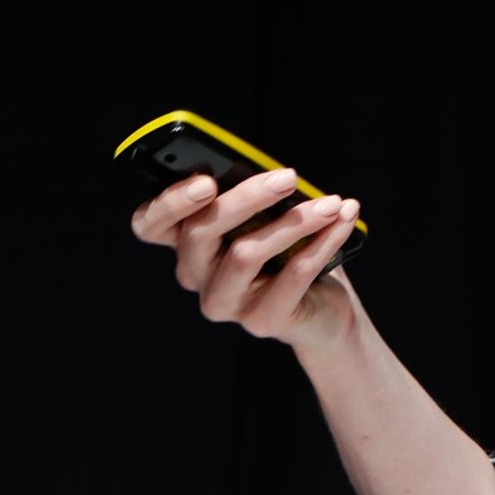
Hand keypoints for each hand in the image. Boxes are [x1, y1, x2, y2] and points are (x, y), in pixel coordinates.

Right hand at [131, 167, 362, 349]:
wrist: (323, 308)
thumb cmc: (289, 250)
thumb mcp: (269, 217)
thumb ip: (257, 197)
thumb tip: (275, 173)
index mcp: (187, 242)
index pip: (150, 224)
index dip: (169, 202)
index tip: (206, 181)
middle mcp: (196, 275)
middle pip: (200, 233)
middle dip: (247, 199)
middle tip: (289, 177)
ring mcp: (225, 302)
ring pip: (246, 254)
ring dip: (295, 222)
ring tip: (332, 203)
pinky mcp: (261, 320)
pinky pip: (292, 276)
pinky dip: (323, 242)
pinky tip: (344, 220)